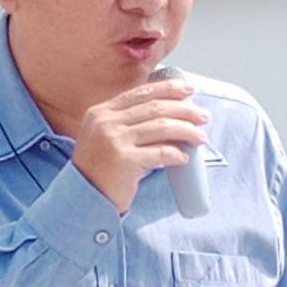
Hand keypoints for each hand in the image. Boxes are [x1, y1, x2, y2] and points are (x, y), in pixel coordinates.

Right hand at [71, 79, 208, 212]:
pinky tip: (184, 158)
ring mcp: (114, 140)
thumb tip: (169, 114)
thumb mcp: (104, 136)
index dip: (168, 89)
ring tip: (200, 137)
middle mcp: (106, 122)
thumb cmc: (99, 169)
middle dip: (185, 110)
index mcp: (101, 112)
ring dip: (186, 130)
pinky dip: (176, 154)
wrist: (82, 197)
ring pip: (161, 127)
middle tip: (203, 116)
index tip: (189, 90)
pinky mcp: (124, 161)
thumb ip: (125, 122)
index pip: (141, 93)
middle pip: (155, 107)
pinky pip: (160, 153)